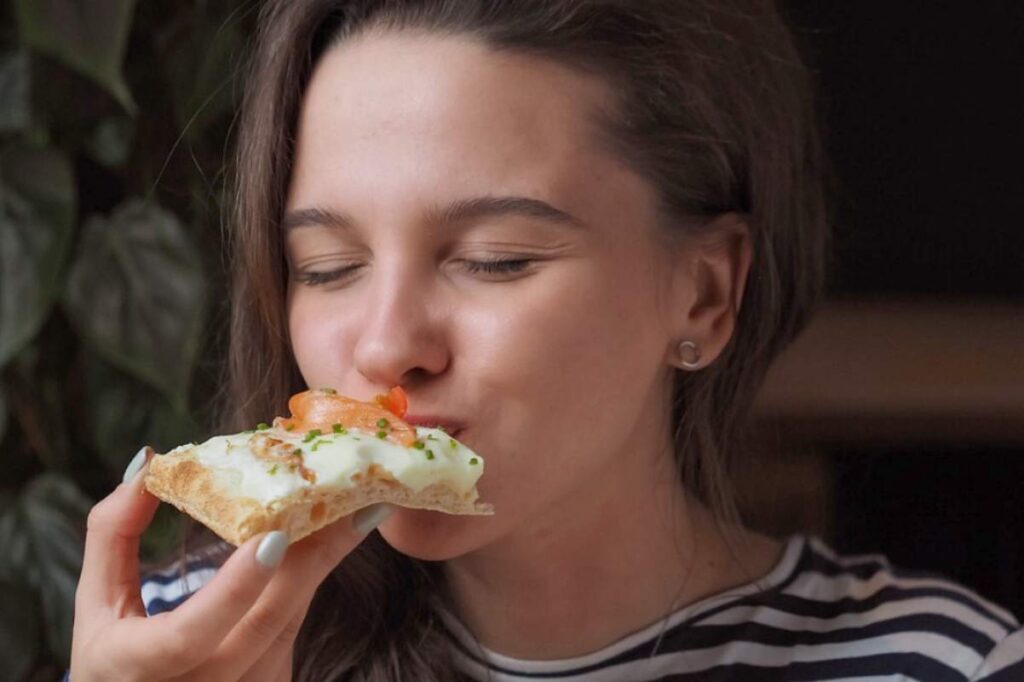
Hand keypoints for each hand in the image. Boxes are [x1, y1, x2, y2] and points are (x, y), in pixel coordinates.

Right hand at [70, 447, 391, 681]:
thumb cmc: (117, 654)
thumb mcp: (98, 603)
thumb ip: (113, 534)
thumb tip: (148, 464)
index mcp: (142, 667)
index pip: (191, 634)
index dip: (234, 590)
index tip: (272, 539)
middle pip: (266, 623)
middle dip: (312, 559)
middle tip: (349, 504)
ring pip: (291, 620)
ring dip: (323, 561)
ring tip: (356, 509)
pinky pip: (297, 624)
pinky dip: (312, 577)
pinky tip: (333, 537)